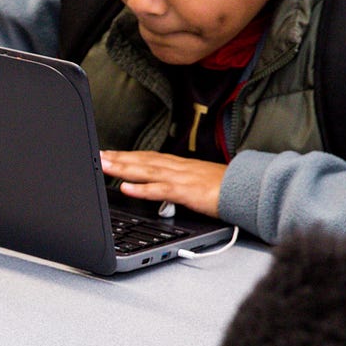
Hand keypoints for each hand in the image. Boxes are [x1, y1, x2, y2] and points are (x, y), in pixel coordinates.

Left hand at [100, 151, 225, 217]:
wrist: (249, 189)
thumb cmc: (226, 188)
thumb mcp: (198, 183)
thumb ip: (179, 184)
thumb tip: (163, 189)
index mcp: (179, 166)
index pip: (147, 157)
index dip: (126, 155)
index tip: (107, 154)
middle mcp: (177, 168)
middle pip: (142, 160)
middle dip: (117, 158)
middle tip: (96, 156)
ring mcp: (181, 178)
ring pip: (146, 171)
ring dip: (122, 168)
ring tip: (102, 165)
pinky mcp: (187, 192)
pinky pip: (160, 190)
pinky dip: (142, 189)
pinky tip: (126, 188)